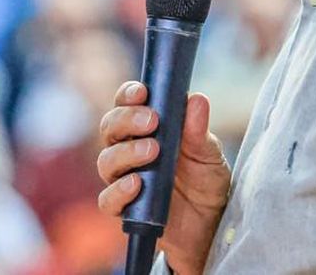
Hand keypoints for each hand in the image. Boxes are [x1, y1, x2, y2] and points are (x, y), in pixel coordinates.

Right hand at [97, 81, 230, 274]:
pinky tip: (137, 184)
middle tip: (151, 121)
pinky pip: (108, 200)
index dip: (128, 95)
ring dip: (125, 153)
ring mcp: (123, 179)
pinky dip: (118, 191)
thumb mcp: (209, 155)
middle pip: (110, 128)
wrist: (209, 224)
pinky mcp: (124, 209)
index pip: (125, 104)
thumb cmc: (205, 181)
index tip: (142, 92)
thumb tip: (197, 100)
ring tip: (152, 151)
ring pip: (106, 161)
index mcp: (145, 129)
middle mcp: (128, 150)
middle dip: (126, 120)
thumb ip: (199, 131)